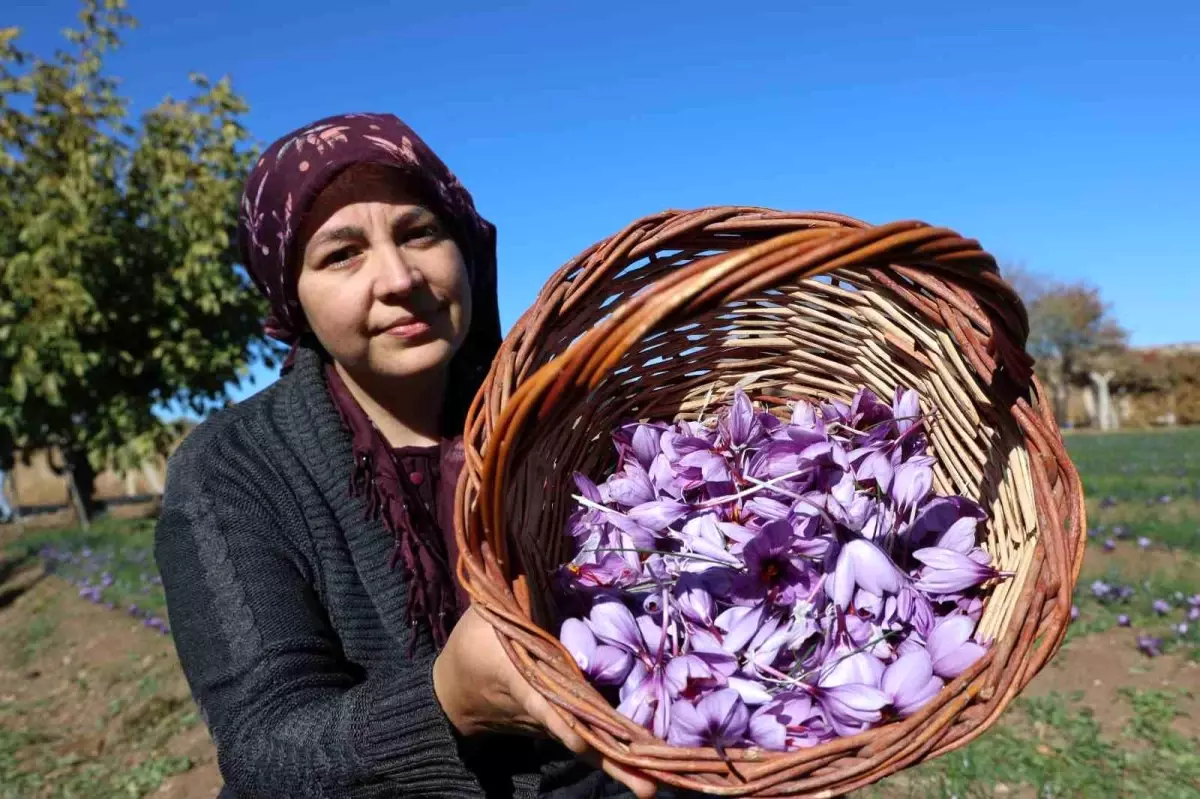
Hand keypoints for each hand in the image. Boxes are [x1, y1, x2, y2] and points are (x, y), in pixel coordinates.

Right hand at [433, 606, 657, 797]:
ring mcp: (549, 724)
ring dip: (620, 767)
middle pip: (577, 736)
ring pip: (588, 746)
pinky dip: (616, 759)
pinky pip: (590, 744)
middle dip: (610, 762)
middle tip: (647, 788)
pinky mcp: (558, 729)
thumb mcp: (486, 612)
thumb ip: (515, 592)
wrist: (454, 694)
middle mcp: (537, 708)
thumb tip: (534, 558)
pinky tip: (648, 778)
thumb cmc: (472, 645)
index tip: (576, 740)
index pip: (539, 700)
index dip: (557, 719)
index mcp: (516, 676)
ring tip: (654, 789)